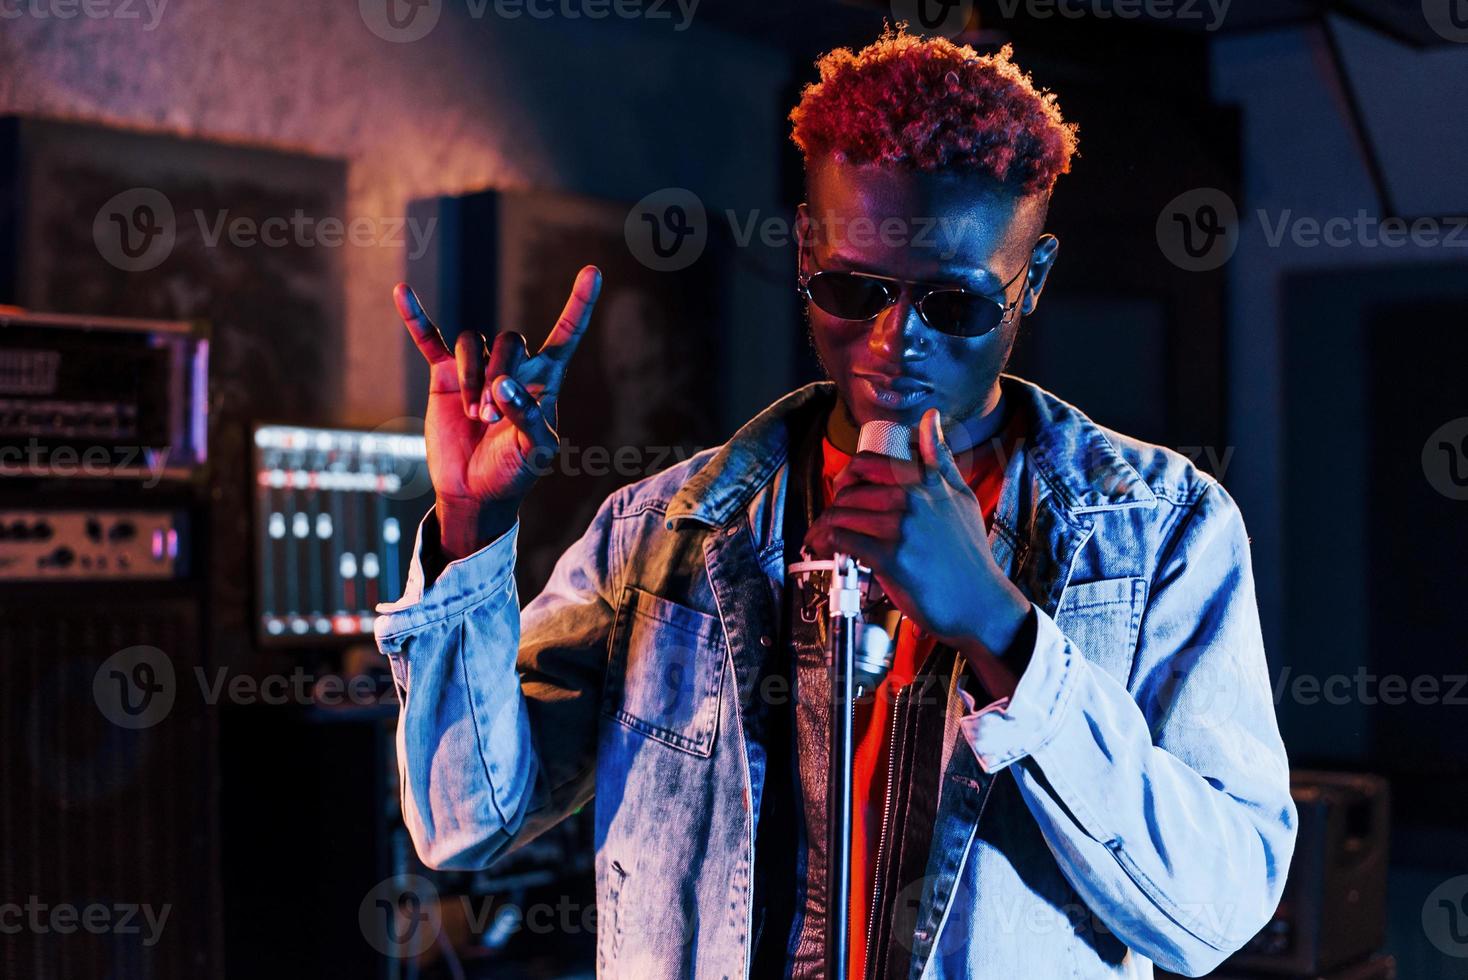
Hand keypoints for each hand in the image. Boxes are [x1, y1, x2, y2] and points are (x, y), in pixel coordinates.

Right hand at [393, 265, 601, 557]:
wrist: (475, 491)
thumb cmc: (513, 472)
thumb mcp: (535, 452)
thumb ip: (527, 417)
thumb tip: (503, 386)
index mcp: (544, 380)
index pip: (566, 334)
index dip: (579, 304)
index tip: (592, 272)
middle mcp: (513, 368)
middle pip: (511, 341)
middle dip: (500, 375)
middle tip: (490, 417)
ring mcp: (478, 369)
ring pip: (474, 344)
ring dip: (473, 376)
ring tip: (474, 415)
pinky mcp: (446, 377)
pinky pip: (430, 340)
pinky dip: (417, 318)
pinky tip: (402, 292)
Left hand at [802, 408, 1031, 658]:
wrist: (979, 603)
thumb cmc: (968, 554)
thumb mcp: (961, 498)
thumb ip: (940, 458)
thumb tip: (930, 417)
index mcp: (927, 482)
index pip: (868, 462)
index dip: (847, 475)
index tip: (843, 490)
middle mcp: (914, 499)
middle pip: (849, 490)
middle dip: (833, 505)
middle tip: (830, 520)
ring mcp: (902, 528)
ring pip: (842, 514)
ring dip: (825, 527)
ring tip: (821, 538)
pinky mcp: (891, 558)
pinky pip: (845, 541)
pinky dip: (830, 545)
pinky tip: (829, 551)